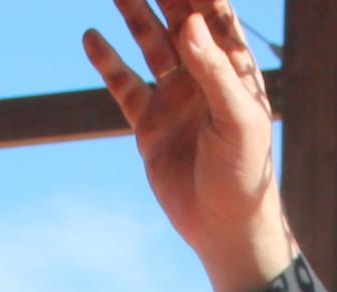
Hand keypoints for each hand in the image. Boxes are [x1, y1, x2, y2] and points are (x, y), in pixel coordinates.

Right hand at [81, 0, 297, 291]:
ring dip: (133, 14)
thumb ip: (213, 69)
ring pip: (149, 43)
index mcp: (232, 67)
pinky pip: (125, 86)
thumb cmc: (245, 171)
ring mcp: (175, 98)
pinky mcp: (151, 125)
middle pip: (178, 18)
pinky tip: (92, 37)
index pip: (212, 12)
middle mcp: (203, 76)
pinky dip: (108, 62)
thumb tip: (190, 22)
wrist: (224, 225)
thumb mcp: (235, 118)